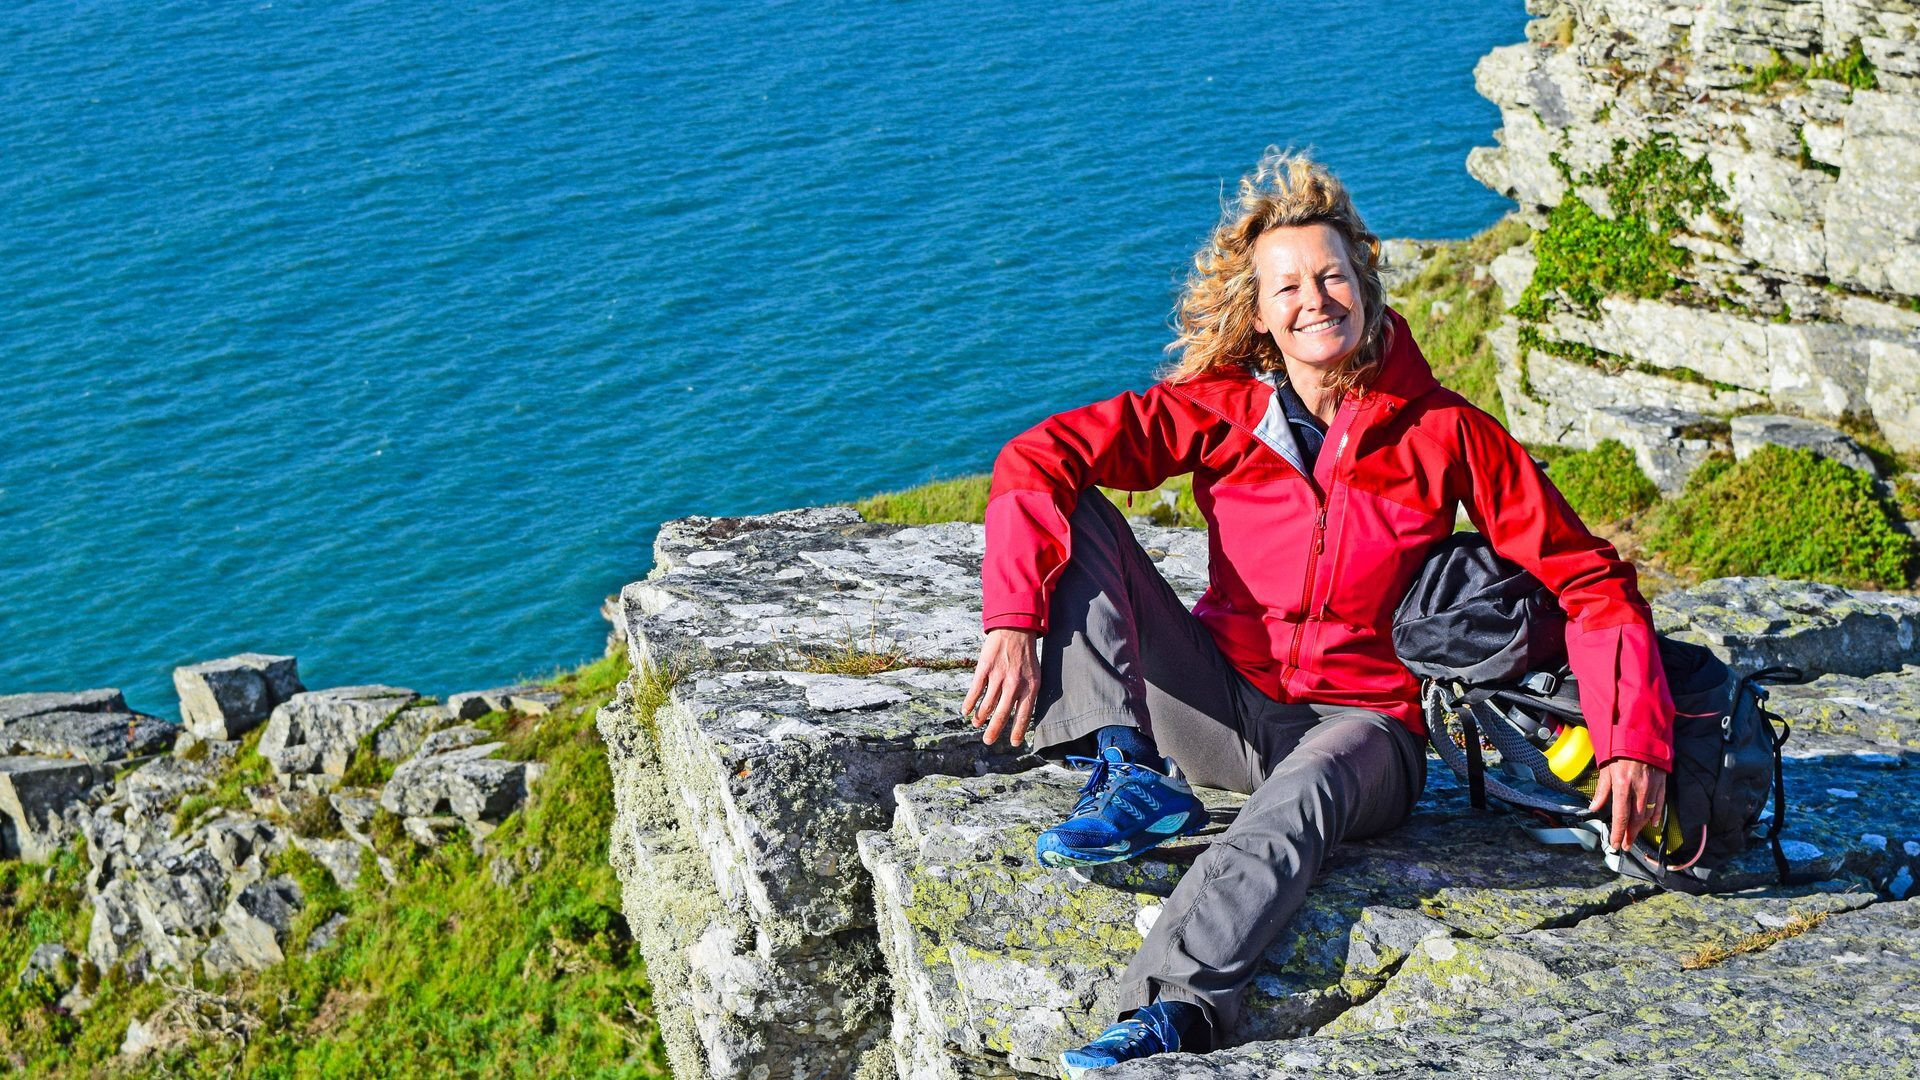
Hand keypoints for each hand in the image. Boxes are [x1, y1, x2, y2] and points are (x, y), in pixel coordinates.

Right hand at [963, 628, 1040, 747]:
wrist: (1015, 630)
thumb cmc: (1026, 656)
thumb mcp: (1035, 676)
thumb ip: (1028, 695)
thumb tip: (1022, 716)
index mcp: (1030, 687)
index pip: (1024, 715)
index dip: (1017, 731)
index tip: (1013, 743)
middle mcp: (1014, 684)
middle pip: (1002, 714)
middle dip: (994, 731)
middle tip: (988, 741)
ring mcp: (998, 676)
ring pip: (987, 705)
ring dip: (981, 717)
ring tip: (977, 724)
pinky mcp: (985, 668)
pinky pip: (976, 690)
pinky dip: (970, 703)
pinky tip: (966, 711)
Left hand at [1588, 758, 1667, 851]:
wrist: (1642, 735)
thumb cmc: (1620, 750)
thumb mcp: (1606, 768)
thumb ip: (1602, 790)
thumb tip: (1594, 808)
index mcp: (1622, 785)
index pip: (1621, 815)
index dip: (1619, 832)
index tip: (1615, 843)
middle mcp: (1639, 788)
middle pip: (1635, 819)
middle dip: (1629, 834)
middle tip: (1625, 845)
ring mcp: (1652, 787)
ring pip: (1648, 814)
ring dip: (1640, 828)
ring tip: (1633, 837)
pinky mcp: (1662, 783)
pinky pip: (1660, 804)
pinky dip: (1656, 816)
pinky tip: (1652, 824)